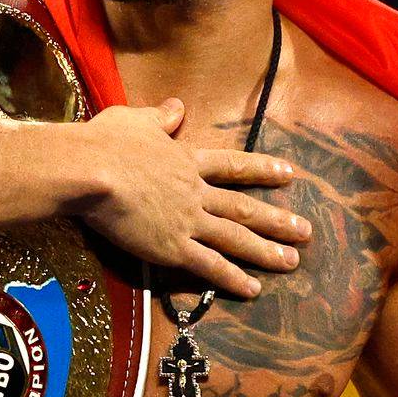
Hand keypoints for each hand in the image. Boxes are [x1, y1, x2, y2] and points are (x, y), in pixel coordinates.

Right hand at [79, 99, 311, 297]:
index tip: (288, 174)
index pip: (232, 166)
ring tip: (292, 261)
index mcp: (186, 160)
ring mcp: (187, 220)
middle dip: (277, 219)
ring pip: (235, 237)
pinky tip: (253, 288)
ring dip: (266, 250)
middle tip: (306, 231)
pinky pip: (208, 265)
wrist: (91, 170)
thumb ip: (161, 117)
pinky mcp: (171, 247)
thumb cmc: (107, 142)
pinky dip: (232, 277)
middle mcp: (195, 191)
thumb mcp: (135, 119)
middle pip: (243, 206)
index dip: (261, 170)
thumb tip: (178, 107)